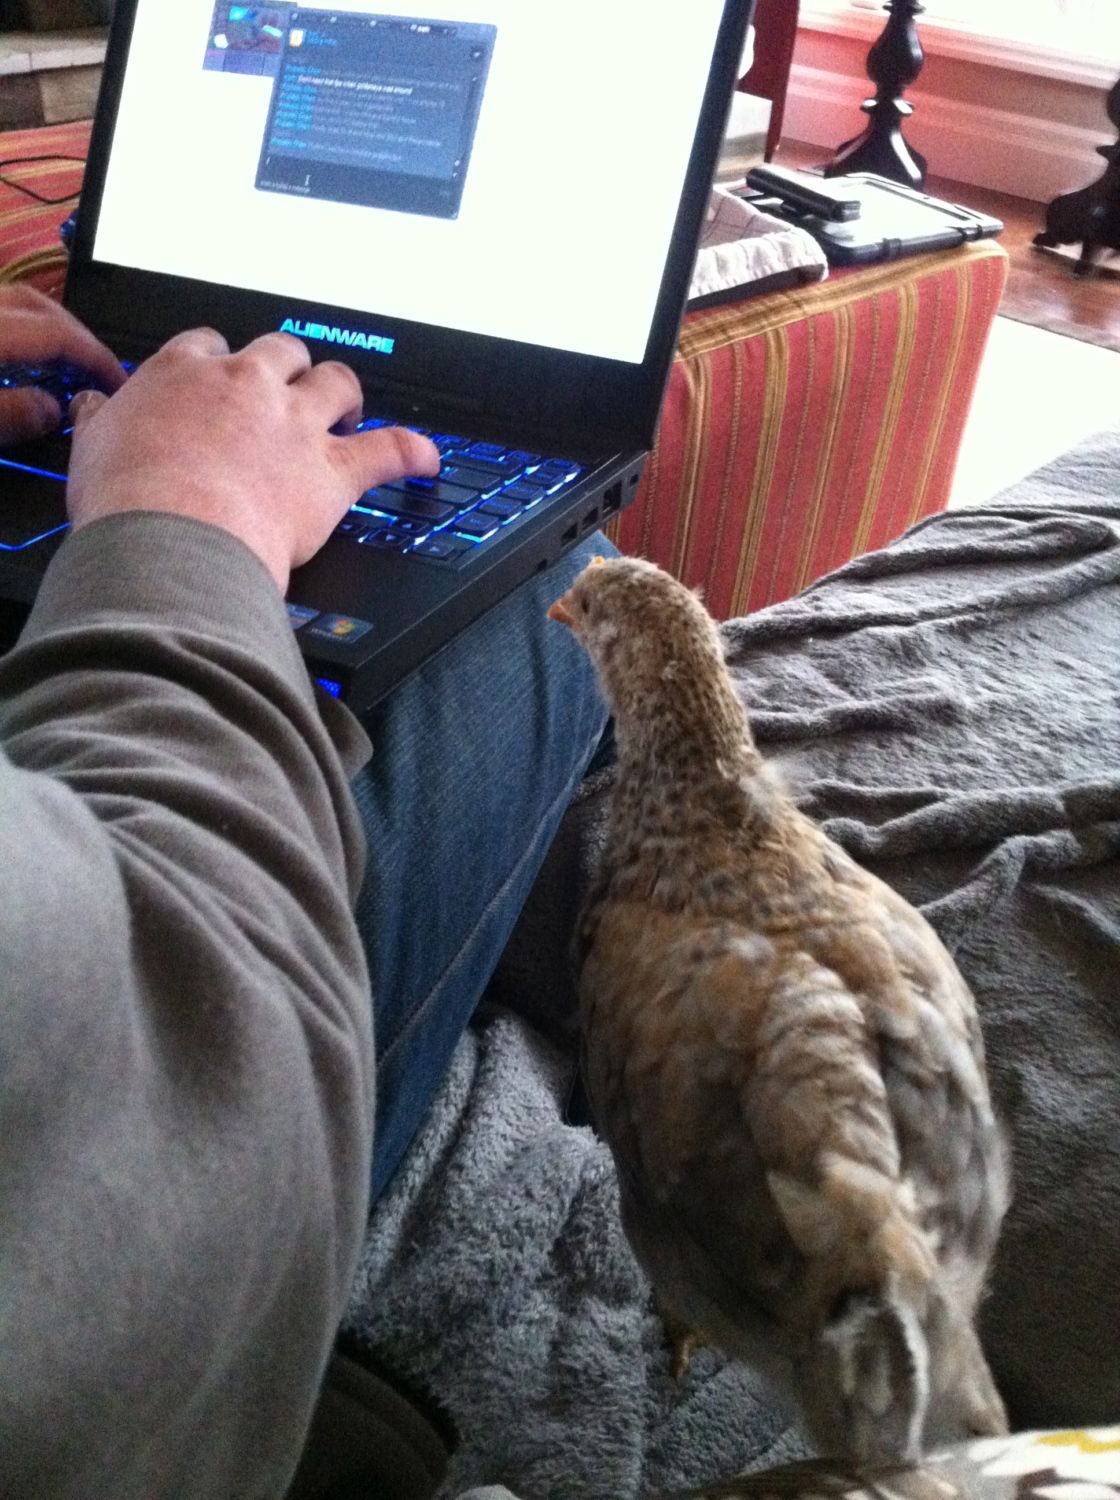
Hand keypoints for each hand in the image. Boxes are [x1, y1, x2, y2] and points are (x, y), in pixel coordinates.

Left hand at [0, 284, 125, 443]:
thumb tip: (51, 412)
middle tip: (96, 367)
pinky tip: (16, 357)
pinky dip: (16, 328)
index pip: (59, 334)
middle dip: (76, 333)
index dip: (97, 358)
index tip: (120, 384)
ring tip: (60, 358)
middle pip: (38, 306)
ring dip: (45, 325)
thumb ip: (12, 415)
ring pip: (14, 303)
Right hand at [68, 328, 439, 592]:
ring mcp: (294, 424)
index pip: (211, 344)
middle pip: (281, 350)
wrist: (171, 539)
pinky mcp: (331, 471)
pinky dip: (411, 452)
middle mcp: (246, 385)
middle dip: (289, 367)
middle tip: (289, 390)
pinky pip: (387, 450)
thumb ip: (98, 420)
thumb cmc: (128, 501)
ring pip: (335, 382)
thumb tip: (93, 406)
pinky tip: (426, 458)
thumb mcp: (91, 449)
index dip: (222, 359)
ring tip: (348, 407)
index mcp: (185, 373)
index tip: (223, 375)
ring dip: (344, 393)